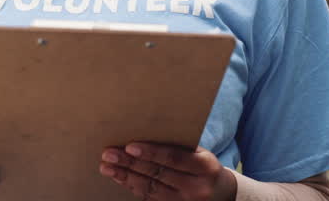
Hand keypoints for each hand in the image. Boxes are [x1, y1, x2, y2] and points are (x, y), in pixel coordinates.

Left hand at [99, 143, 236, 200]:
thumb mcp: (200, 154)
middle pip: (158, 174)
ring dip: (126, 177)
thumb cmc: (205, 167)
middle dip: (131, 164)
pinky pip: (149, 199)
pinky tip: (120, 178)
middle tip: (109, 154)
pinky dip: (132, 187)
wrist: (221, 195)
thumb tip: (144, 133)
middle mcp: (195, 188)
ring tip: (107, 167)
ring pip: (150, 189)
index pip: (174, 159)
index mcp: (204, 167)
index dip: (151, 152)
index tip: (129, 146)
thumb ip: (178, 147)